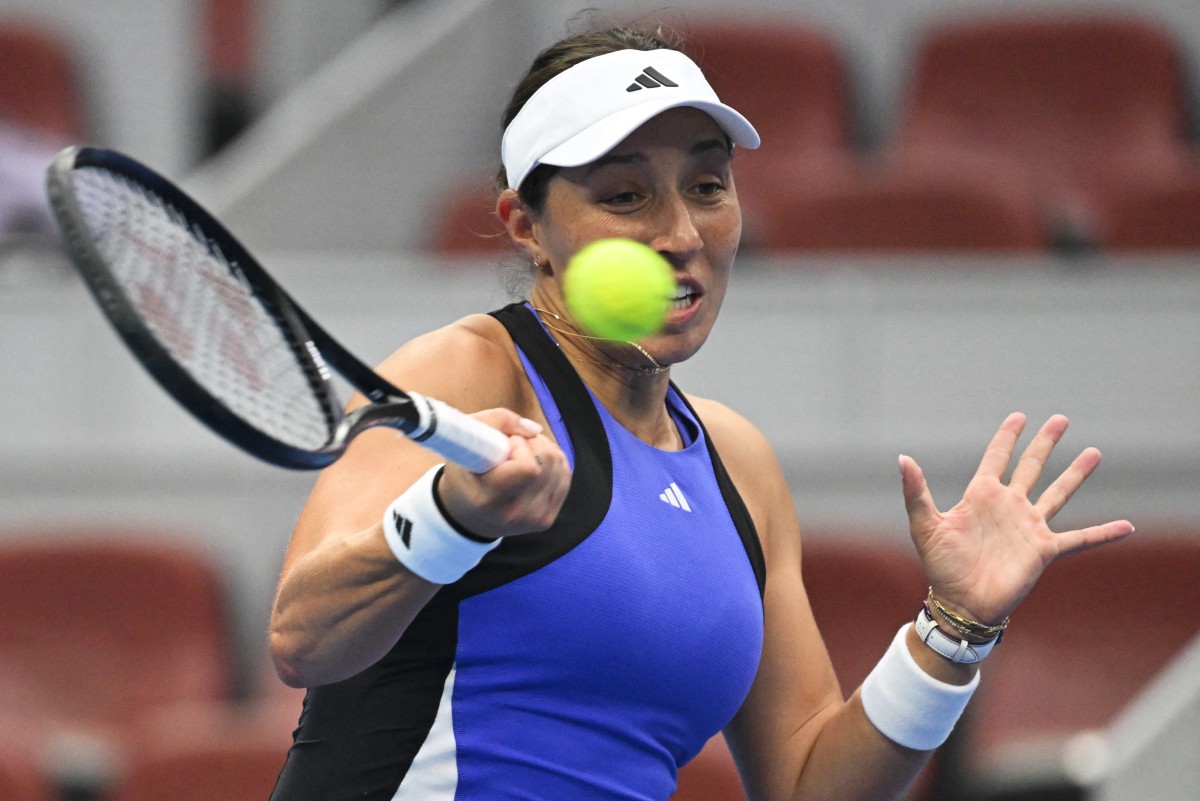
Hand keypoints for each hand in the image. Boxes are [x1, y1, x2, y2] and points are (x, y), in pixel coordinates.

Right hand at [436, 408, 570, 539]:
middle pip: (547, 462)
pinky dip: (553, 463)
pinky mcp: (547, 520)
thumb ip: (499, 420)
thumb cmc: (466, 468)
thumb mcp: (468, 436)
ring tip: (520, 455)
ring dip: (543, 450)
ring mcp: (533, 520)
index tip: (504, 444)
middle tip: (511, 447)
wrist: (467, 512)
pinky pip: (564, 477)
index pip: (528, 468)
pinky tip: (533, 464)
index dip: (520, 446)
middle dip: (532, 443)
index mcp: (488, 499)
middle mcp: (513, 514)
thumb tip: (535, 429)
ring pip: (559, 466)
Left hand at [899, 412, 1133, 624]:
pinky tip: (1126, 526)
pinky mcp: (1044, 551)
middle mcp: (1009, 506)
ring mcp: (1029, 527)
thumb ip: (915, 492)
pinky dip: (1103, 533)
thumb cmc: (941, 567)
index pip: (996, 458)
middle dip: (1044, 443)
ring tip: (1094, 453)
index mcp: (981, 496)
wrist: (961, 603)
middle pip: (1031, 466)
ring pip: (1058, 493)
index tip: (1018, 416)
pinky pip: (1080, 539)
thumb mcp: (925, 525)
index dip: (1007, 437)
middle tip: (1061, 419)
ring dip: (1076, 474)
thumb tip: (903, 459)